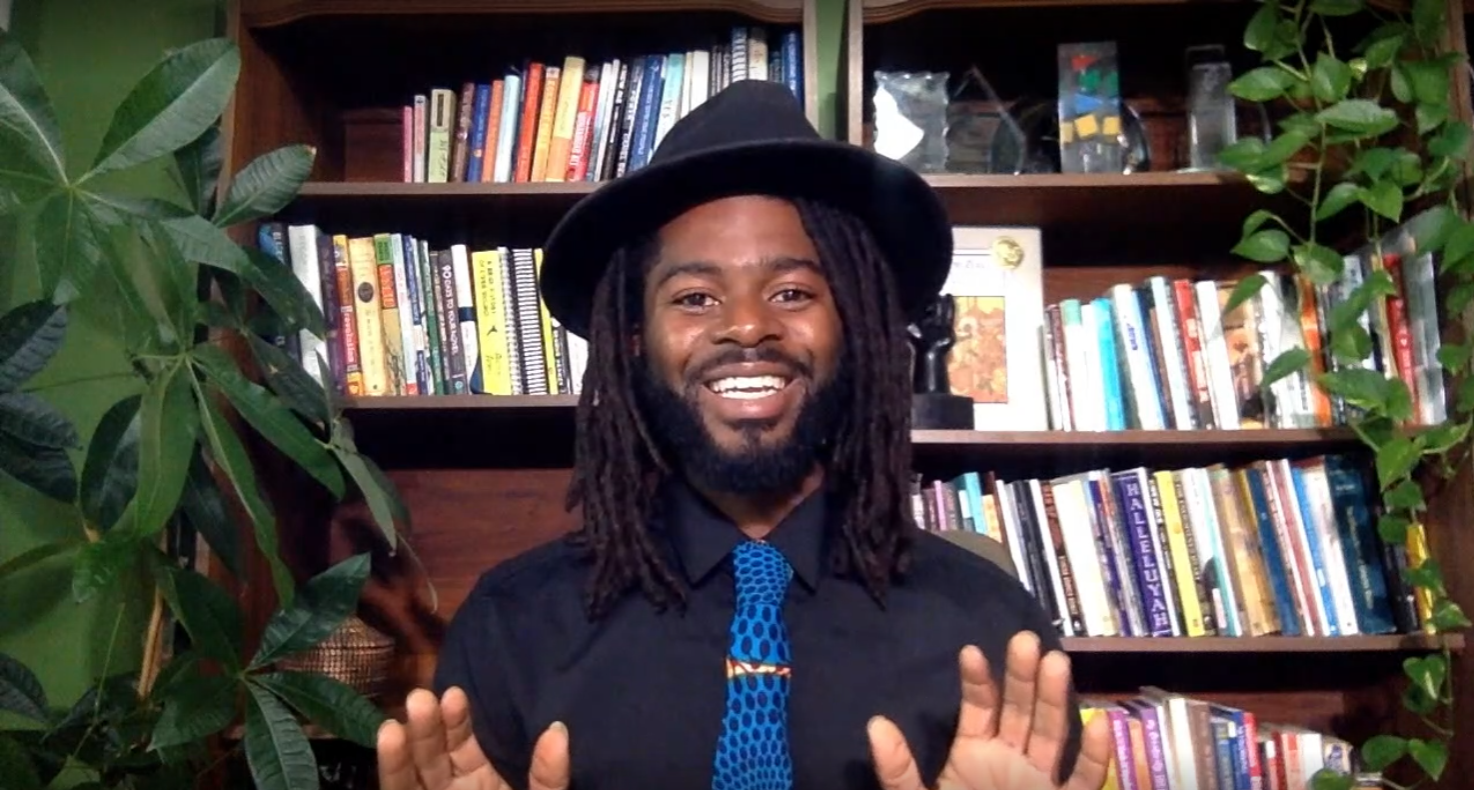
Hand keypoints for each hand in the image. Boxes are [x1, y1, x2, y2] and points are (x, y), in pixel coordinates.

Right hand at [378, 686, 570, 789]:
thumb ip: (548, 776)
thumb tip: (558, 730)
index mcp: (487, 779)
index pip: (468, 742)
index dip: (460, 719)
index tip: (454, 693)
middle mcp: (456, 787)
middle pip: (437, 751)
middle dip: (430, 723)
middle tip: (424, 694)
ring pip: (415, 768)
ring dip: (410, 738)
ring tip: (409, 709)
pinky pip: (399, 789)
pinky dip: (392, 764)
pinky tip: (389, 734)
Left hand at [866, 631, 1112, 789]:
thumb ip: (899, 771)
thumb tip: (875, 724)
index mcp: (974, 756)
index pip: (979, 708)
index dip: (977, 680)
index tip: (971, 651)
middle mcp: (1011, 762)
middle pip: (1021, 711)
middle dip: (1022, 677)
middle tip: (1023, 638)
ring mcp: (1040, 783)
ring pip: (1053, 735)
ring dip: (1055, 699)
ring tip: (1054, 661)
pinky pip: (1083, 781)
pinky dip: (1095, 757)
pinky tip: (1099, 724)